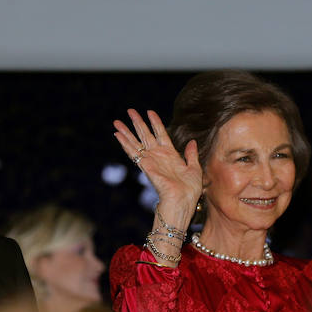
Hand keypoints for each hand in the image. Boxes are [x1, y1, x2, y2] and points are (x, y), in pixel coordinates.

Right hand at [113, 109, 202, 229]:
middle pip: (145, 135)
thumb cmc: (190, 190)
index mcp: (170, 155)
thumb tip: (192, 141)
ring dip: (126, 131)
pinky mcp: (145, 165)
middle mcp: (158, 156)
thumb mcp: (195, 169)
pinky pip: (133, 152)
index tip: (150, 112)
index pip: (161, 134)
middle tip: (129, 110)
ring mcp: (151, 160)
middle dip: (137, 122)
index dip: (155, 122)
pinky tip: (117, 135)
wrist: (183, 201)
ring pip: (136, 142)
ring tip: (117, 121)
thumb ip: (191, 155)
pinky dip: (125, 143)